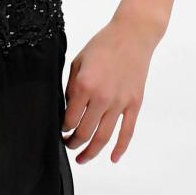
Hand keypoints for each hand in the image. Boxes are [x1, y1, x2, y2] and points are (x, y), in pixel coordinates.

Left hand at [61, 16, 157, 163]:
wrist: (132, 35)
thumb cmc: (103, 44)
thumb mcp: (78, 61)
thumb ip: (71, 86)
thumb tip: (68, 107)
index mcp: (84, 85)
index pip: (70, 118)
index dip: (63, 128)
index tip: (61, 130)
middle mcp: (101, 98)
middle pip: (85, 132)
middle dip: (74, 143)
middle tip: (68, 145)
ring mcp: (120, 103)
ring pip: (104, 137)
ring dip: (92, 152)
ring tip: (82, 159)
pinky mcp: (134, 104)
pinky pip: (127, 132)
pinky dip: (120, 148)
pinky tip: (112, 158)